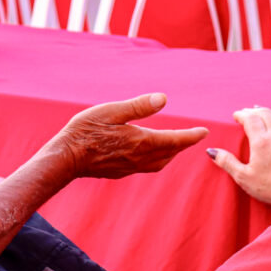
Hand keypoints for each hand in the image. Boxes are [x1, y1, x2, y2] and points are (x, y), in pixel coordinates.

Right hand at [52, 93, 207, 179]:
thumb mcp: (112, 111)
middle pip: (170, 153)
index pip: (175, 140)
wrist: (65, 158)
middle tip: (193, 136)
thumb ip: (139, 106)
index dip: (191, 136)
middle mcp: (139, 158)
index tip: (205, 131)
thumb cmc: (86, 131)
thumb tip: (163, 98)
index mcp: (141, 141)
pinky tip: (150, 154)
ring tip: (175, 145)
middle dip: (183, 145)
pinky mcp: (120, 172)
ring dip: (171, 154)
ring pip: (160, 163)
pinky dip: (157, 159)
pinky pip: (146, 167)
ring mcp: (130, 167)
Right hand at [208, 107, 270, 209]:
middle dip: (252, 111)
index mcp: (261, 142)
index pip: (250, 119)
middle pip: (264, 113)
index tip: (235, 116)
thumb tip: (211, 151)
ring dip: (266, 111)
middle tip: (245, 113)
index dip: (241, 115)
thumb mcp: (244, 177)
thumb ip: (227, 162)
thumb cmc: (270, 187)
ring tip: (259, 111)